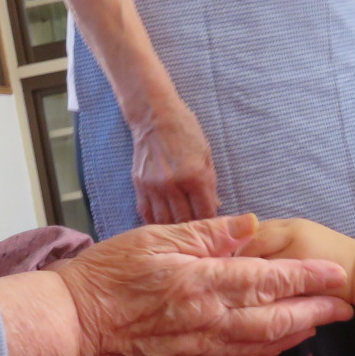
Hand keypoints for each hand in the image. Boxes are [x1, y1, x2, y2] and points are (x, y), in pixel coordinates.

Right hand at [52, 215, 350, 355]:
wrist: (71, 323)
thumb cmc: (106, 274)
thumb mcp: (154, 237)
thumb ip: (206, 233)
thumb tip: (250, 225)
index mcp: (201, 282)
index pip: (268, 279)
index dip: (308, 278)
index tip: (338, 274)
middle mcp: (206, 319)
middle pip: (276, 318)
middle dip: (316, 312)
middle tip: (346, 307)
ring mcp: (198, 347)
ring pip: (260, 344)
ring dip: (295, 335)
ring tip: (321, 324)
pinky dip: (263, 353)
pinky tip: (275, 345)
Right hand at [131, 101, 217, 224]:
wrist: (155, 117)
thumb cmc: (185, 131)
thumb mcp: (206, 155)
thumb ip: (210, 184)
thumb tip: (215, 207)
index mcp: (194, 176)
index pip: (206, 213)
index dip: (212, 226)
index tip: (215, 232)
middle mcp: (173, 184)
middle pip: (185, 222)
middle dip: (194, 231)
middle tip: (200, 238)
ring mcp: (153, 186)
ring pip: (164, 222)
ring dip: (174, 230)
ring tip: (182, 235)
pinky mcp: (139, 185)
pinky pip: (146, 213)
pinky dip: (156, 222)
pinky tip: (163, 226)